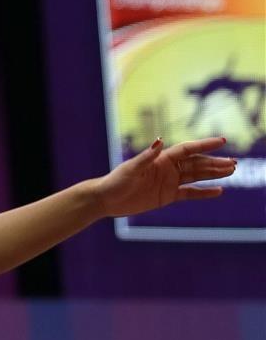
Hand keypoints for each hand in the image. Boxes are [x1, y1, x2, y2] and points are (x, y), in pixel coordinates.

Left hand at [92, 136, 234, 217]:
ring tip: (232, 171)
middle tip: (234, 163)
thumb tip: (160, 140)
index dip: (204, 145)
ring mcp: (169, 182)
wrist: (106, 200)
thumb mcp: (131, 168)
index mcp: (161, 159)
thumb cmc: (116, 181)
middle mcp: (168, 169)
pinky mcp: (167, 196)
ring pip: (196, 176)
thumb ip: (147, 155)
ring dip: (213, 174)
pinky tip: (218, 191)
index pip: (188, 150)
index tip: (221, 141)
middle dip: (215, 163)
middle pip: (196, 164)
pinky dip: (203, 192)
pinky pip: (189, 193)